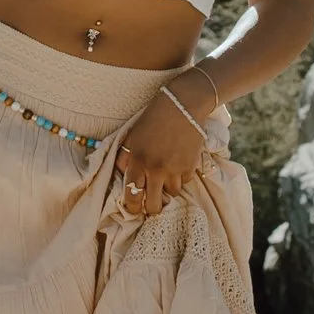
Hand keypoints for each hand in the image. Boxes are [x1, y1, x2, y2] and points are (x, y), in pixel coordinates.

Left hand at [111, 85, 206, 219]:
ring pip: (172, 194)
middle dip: (152, 207)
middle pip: (154, 205)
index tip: (133, 209)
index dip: (132, 207)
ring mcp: (175, 169)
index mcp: (138, 161)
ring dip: (168, 188)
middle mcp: (156, 169)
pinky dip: (181, 177)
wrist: (183, 105)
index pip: (131, 195)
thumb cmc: (154, 118)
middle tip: (152, 201)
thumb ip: (124, 157)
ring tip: (166, 174)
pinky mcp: (191, 167)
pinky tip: (178, 163)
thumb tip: (122, 175)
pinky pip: (185, 182)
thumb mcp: (132, 135)